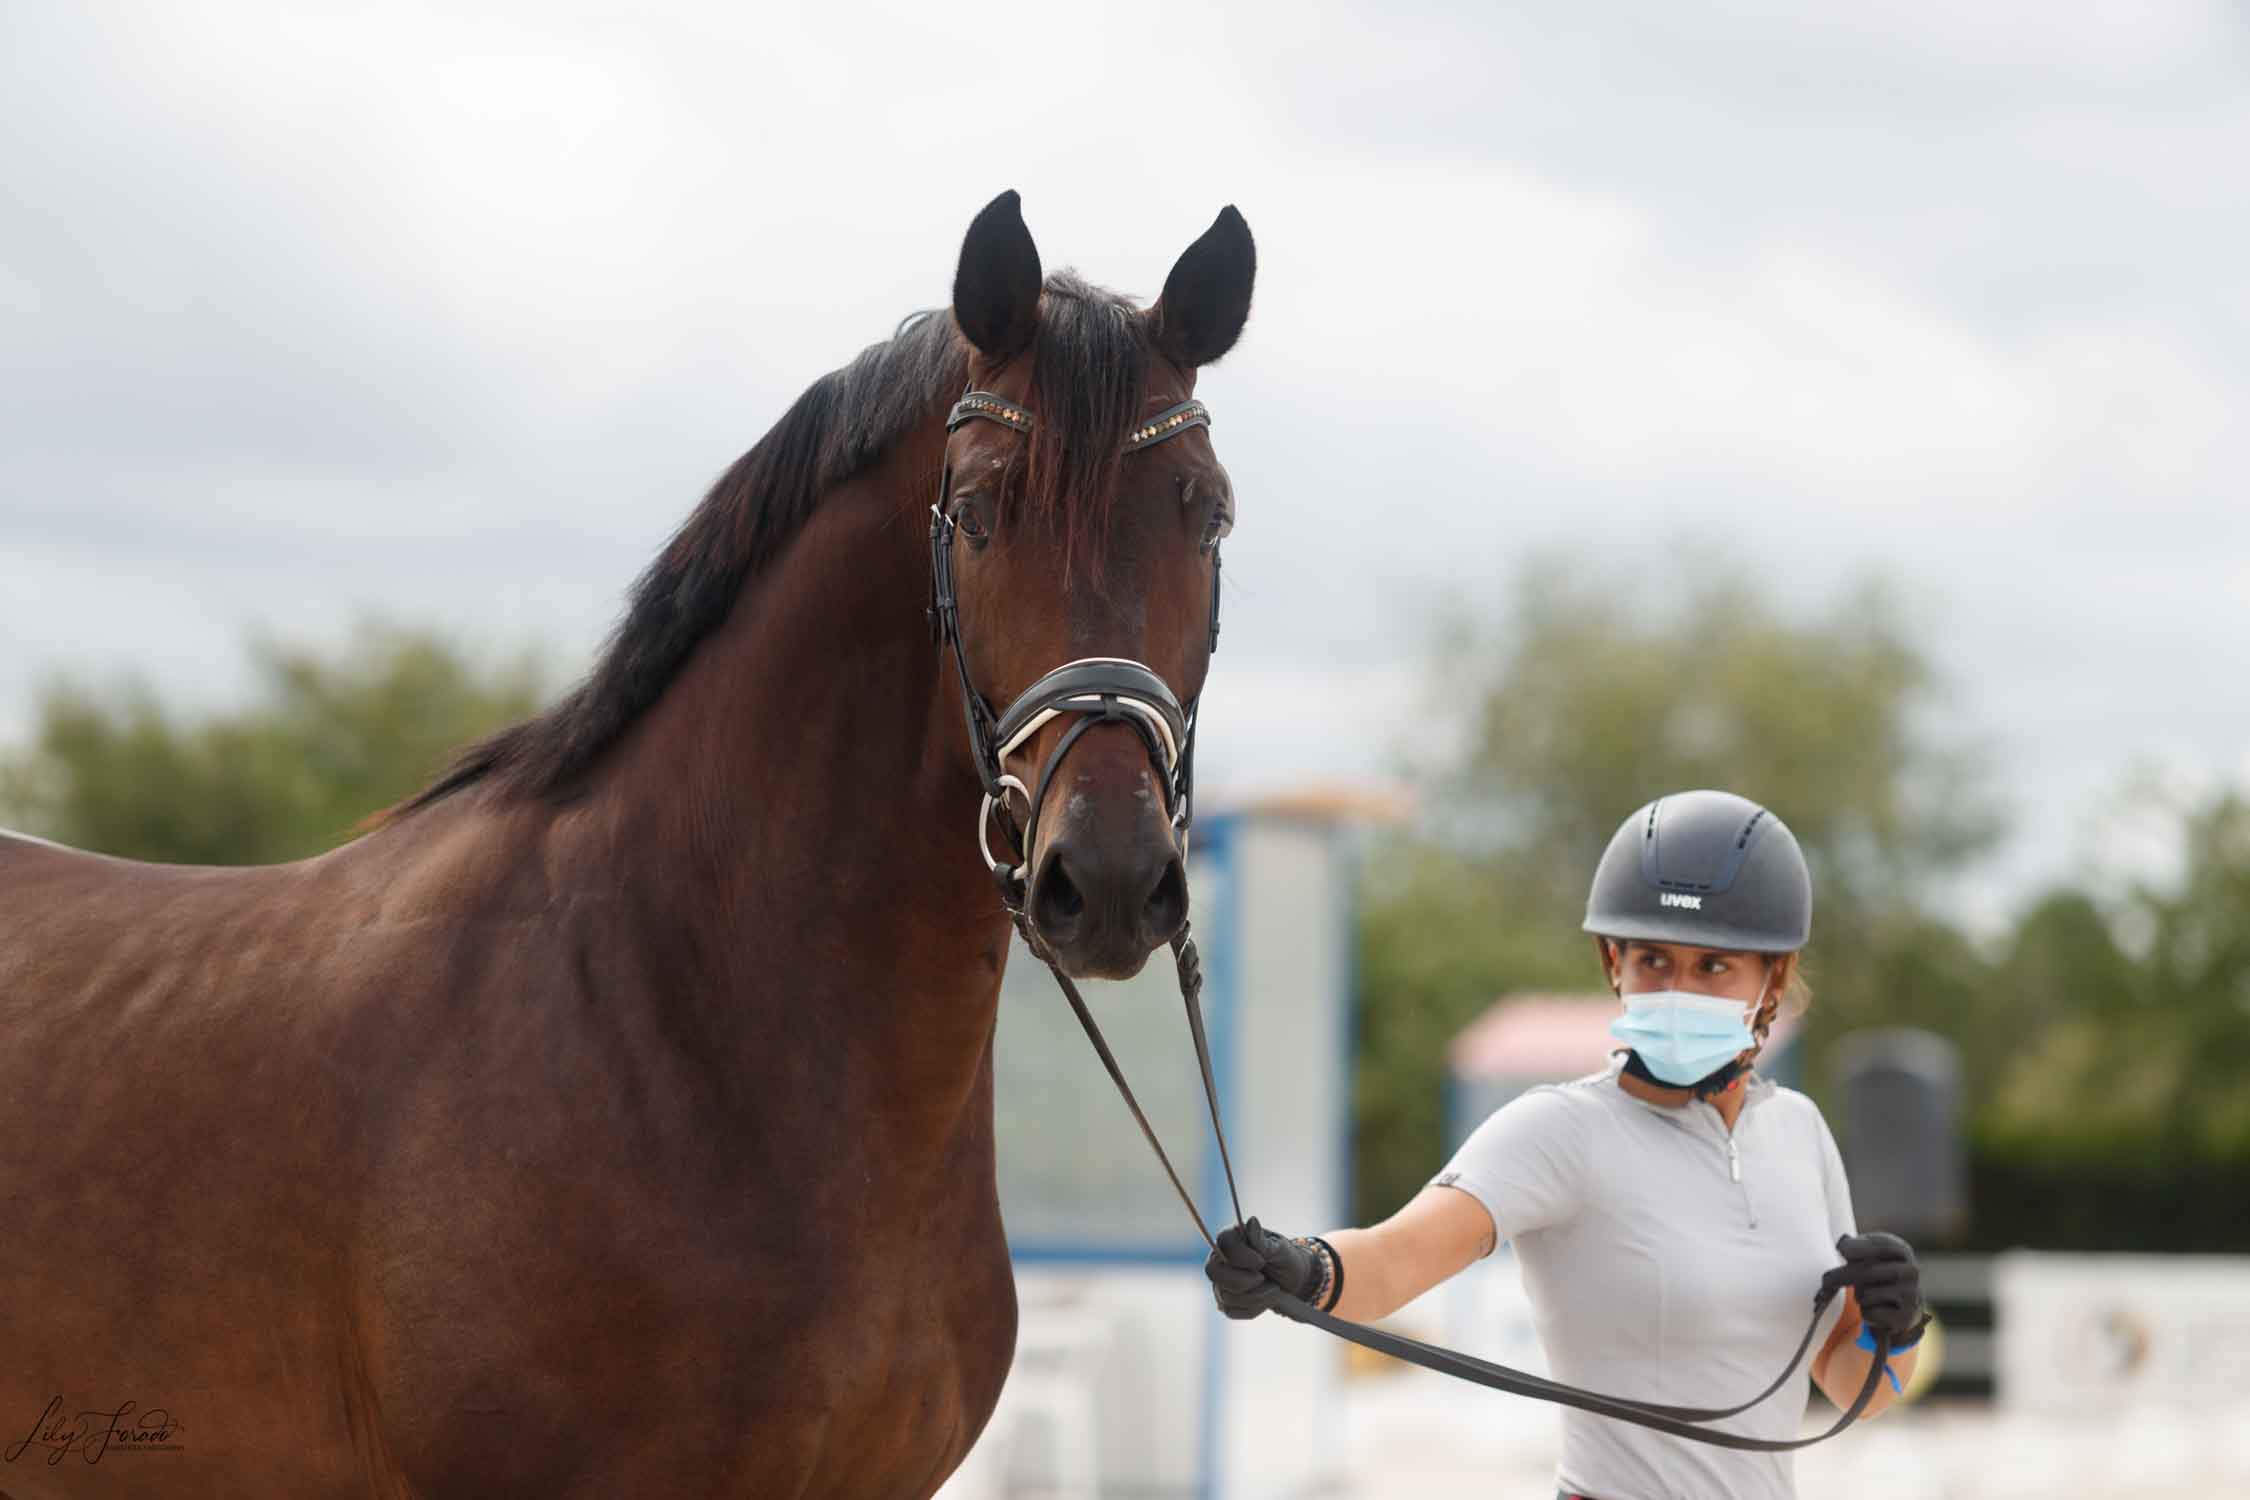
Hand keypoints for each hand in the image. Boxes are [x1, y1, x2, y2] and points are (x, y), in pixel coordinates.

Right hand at [1203, 1216, 1320, 1320]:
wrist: (1293, 1281)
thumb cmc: (1285, 1259)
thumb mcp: (1279, 1248)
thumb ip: (1262, 1240)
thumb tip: (1251, 1221)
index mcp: (1232, 1239)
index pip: (1223, 1245)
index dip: (1242, 1258)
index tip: (1262, 1262)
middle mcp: (1220, 1259)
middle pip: (1214, 1272)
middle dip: (1243, 1281)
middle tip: (1263, 1278)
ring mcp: (1220, 1282)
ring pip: (1226, 1296)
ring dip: (1255, 1296)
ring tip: (1272, 1288)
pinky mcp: (1226, 1301)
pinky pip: (1232, 1311)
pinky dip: (1253, 1308)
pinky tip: (1264, 1298)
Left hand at [1819, 1231, 1925, 1340]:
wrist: (1903, 1306)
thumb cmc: (1878, 1273)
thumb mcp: (1868, 1255)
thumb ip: (1854, 1248)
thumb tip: (1842, 1244)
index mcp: (1901, 1250)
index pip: (1877, 1246)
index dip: (1855, 1247)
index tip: (1840, 1250)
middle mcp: (1911, 1271)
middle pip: (1866, 1271)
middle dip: (1840, 1276)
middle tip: (1825, 1280)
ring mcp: (1911, 1294)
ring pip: (1866, 1294)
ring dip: (1858, 1296)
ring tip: (1867, 1295)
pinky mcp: (1905, 1316)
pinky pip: (1871, 1313)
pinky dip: (1867, 1313)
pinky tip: (1877, 1310)